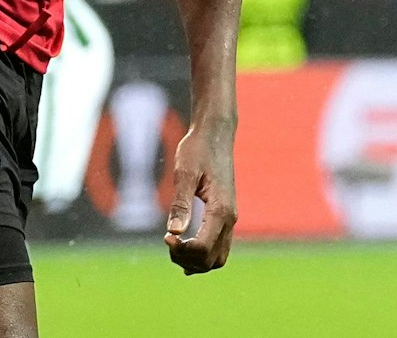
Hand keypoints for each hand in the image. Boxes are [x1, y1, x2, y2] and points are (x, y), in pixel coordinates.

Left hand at [165, 120, 236, 274]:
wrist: (215, 134)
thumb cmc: (198, 149)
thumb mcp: (185, 173)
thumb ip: (181, 203)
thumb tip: (174, 232)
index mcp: (221, 210)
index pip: (203, 248)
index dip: (181, 250)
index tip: (165, 236)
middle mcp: (230, 219)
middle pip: (211, 260)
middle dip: (187, 260)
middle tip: (168, 241)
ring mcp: (230, 219)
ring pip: (217, 258)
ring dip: (195, 261)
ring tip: (174, 247)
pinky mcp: (225, 216)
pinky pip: (219, 247)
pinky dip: (203, 255)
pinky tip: (185, 249)